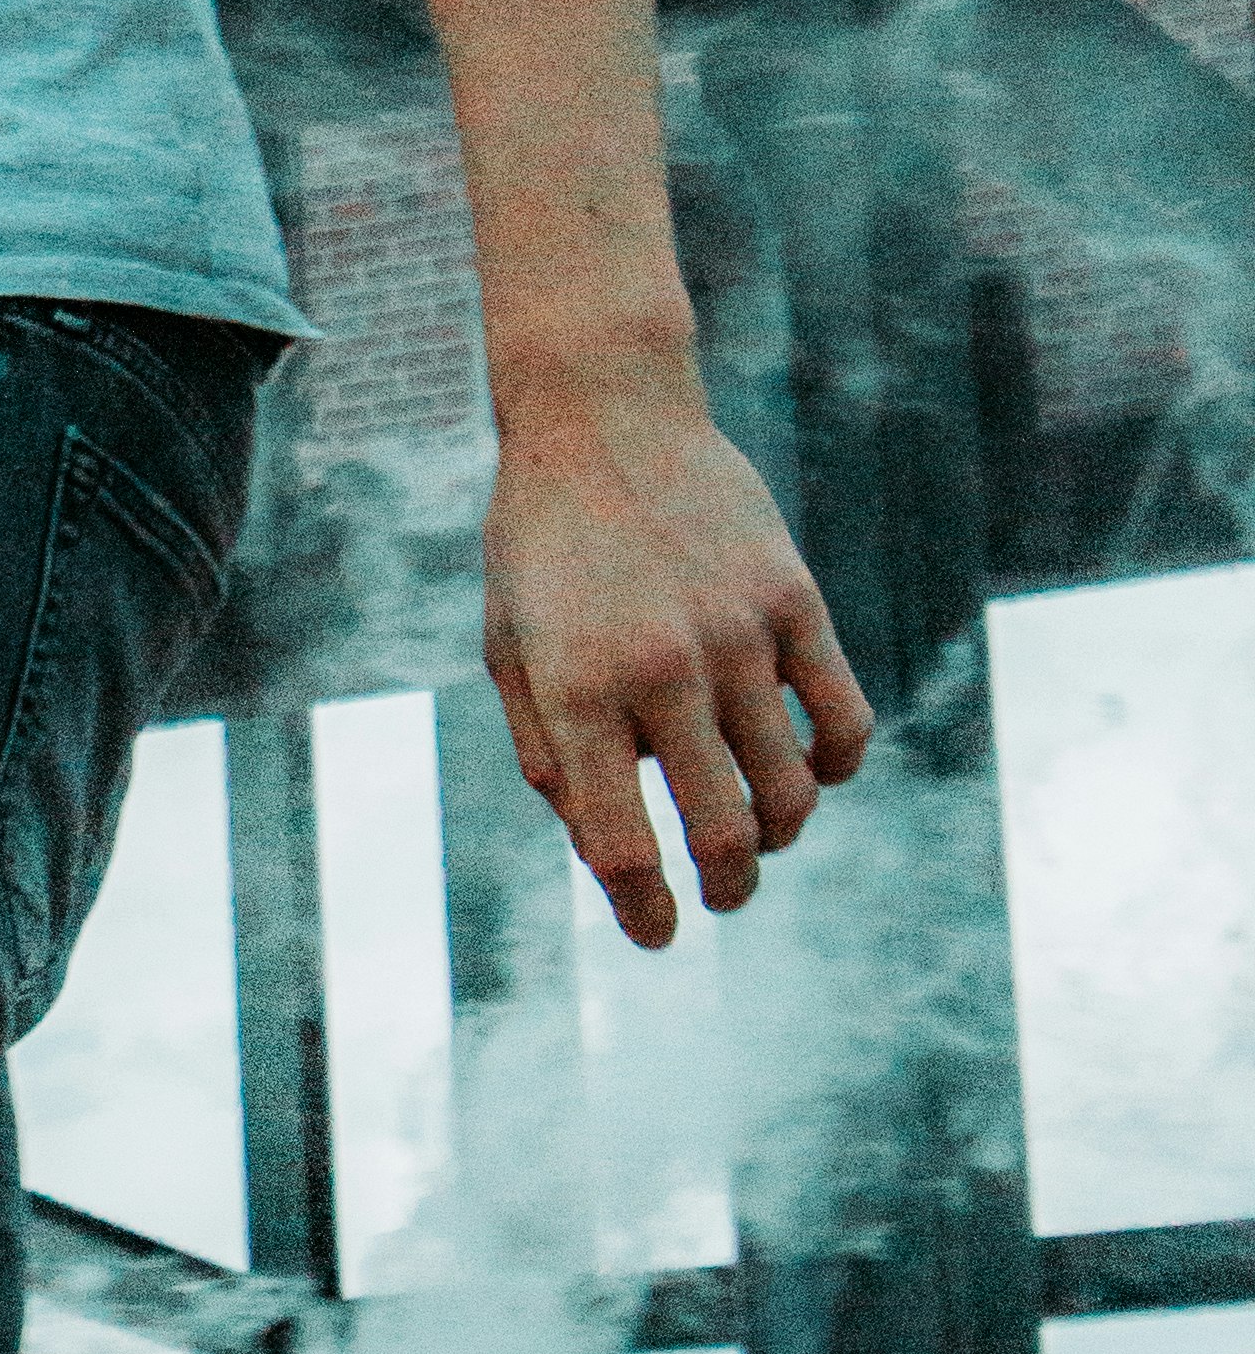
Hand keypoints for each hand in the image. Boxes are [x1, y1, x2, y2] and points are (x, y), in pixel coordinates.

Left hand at [480, 377, 874, 944]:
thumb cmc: (542, 544)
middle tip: (722, 900)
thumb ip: (550, 751)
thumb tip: (605, 845)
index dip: (640, 909)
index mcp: (573, 690)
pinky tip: (812, 772)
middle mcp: (660, 671)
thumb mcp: (510, 648)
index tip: (657, 938)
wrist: (603, 415)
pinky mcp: (793, 601)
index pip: (618, 840)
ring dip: (780, 835)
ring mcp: (736, 635)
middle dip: (726, 889)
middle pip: (721, 831)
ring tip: (760, 840)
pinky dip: (836, 765)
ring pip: (792, 786)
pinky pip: (843, 717)